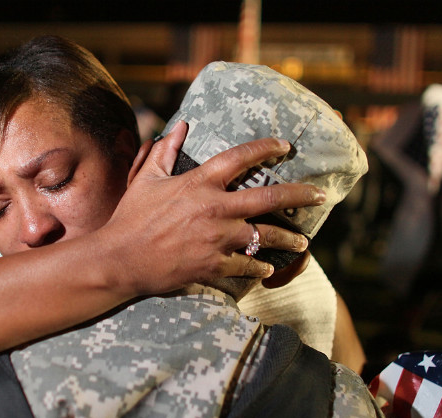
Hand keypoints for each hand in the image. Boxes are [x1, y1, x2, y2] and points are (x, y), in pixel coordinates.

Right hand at [107, 121, 322, 295]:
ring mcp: (217, 239)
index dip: (266, 148)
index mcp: (199, 183)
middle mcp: (215, 208)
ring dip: (287, 239)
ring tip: (301, 242)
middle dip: (300, 195)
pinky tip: (268, 268)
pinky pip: (246, 265)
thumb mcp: (146, 179)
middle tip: (320, 196)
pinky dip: (259, 267)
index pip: (240, 158)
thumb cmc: (131, 217)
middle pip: (269, 198)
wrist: (121, 259)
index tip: (285, 146)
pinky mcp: (214, 265)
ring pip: (265, 237)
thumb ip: (166, 151)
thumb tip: (180, 126)